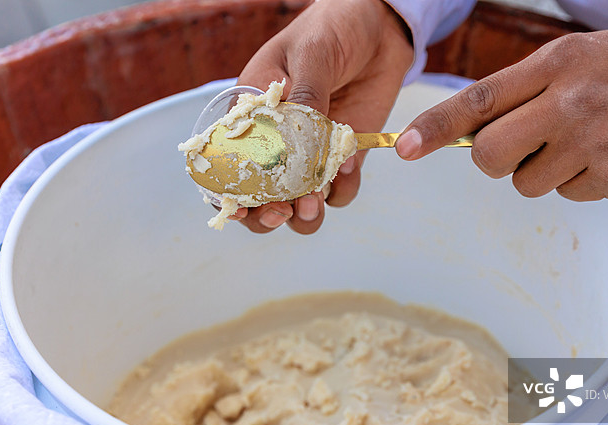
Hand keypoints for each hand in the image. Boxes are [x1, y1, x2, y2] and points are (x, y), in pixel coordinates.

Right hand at [228, 0, 412, 232]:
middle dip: (265, 213)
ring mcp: (310, 155)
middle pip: (259, 197)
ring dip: (303, 214)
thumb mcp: (311, 54)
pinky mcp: (343, 159)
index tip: (238, 207)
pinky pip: (339, 191)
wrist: (380, 27)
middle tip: (280, 211)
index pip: (227, 163)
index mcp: (253, 116)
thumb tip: (298, 140)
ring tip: (313, 203)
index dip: (228, 192)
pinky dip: (342, 189)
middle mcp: (277, 143)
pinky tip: (348, 167)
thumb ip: (304, 96)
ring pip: (298, 204)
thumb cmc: (331, 29)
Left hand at [396, 30, 607, 200]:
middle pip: (489, 155)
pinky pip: (563, 196)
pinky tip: (602, 157)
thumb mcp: (575, 57)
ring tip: (577, 142)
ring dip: (539, 170)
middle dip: (494, 157)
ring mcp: (595, 146)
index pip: (481, 100)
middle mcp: (572, 105)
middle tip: (522, 142)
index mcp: (557, 65)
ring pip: (524, 183)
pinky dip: (574, 182)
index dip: (437, 127)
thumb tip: (466, 130)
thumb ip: (520, 88)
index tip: (405, 148)